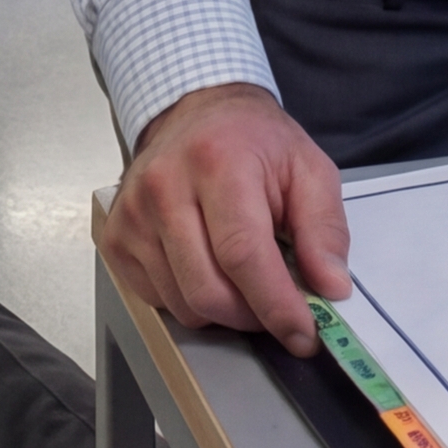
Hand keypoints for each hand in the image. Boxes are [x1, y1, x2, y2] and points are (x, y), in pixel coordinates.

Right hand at [109, 83, 354, 355]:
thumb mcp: (309, 169)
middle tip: (280, 310)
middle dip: (253, 317)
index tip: (304, 335)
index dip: (276, 305)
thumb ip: (325, 229)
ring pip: (183, 304)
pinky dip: (190, 301)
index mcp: (217, 161)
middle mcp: (164, 186)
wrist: (197, 112)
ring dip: (224, 312)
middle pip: (208, 290)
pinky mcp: (116, 237)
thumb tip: (331, 288)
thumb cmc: (255, 142)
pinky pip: (157, 300)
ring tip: (245, 281)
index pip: (243, 254)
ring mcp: (132, 214)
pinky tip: (208, 270)